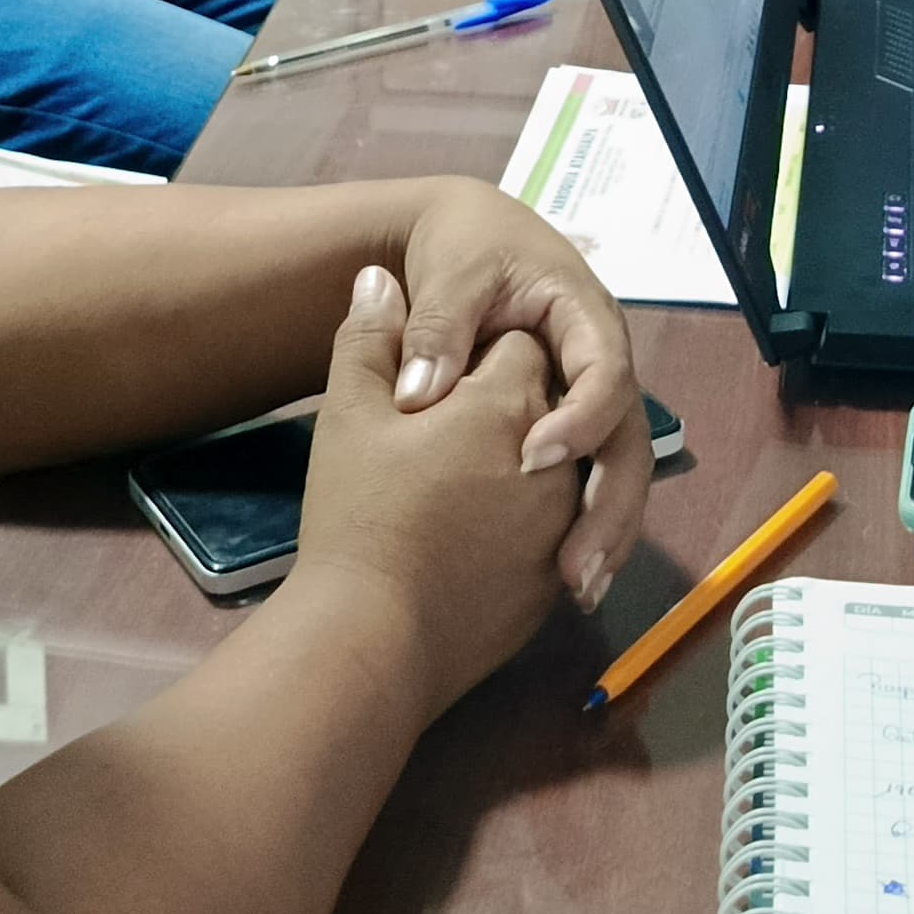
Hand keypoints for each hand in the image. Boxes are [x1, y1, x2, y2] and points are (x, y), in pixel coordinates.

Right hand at [292, 268, 582, 713]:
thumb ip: (369, 337)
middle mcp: (555, 459)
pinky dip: (531, 528)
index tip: (447, 373)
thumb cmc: (359, 513)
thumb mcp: (349, 413)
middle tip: (454, 431)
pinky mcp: (551, 587)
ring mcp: (561, 527)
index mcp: (510, 402)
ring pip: (564, 474)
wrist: (370, 636)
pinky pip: (558, 537)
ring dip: (531, 471)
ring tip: (474, 485)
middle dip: (516, 410)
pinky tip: (487, 539)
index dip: (482, 353)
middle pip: (551, 407)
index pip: (516, 349)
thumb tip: (377, 278)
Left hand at [390, 180, 650, 606]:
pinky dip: (584, 529)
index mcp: (585, 319)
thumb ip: (439, 324)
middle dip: (610, 506)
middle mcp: (601, 367)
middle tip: (576, 567)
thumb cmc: (467, 247)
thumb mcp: (454, 269)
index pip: (604, 374)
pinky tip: (568, 581)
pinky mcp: (571, 431)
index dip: (580, 420)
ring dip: (605, 532)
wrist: (468, 236)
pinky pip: (590, 483)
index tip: (531, 461)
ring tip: (579, 590)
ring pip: (618, 473)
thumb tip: (421, 397)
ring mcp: (590, 403)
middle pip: (628, 441)